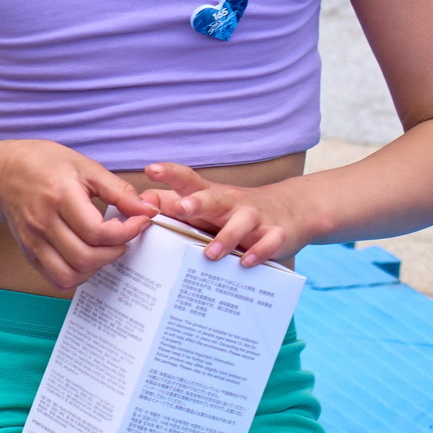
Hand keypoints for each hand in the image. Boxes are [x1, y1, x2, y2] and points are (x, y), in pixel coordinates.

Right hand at [0, 140, 155, 291]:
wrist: (5, 172)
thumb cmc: (47, 164)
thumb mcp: (86, 167)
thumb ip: (119, 191)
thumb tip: (148, 209)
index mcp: (59, 196)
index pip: (97, 231)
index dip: (127, 232)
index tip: (139, 221)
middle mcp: (42, 223)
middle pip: (85, 257)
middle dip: (114, 252)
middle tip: (123, 238)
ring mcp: (32, 241)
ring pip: (69, 275)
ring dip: (95, 268)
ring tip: (105, 249)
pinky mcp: (28, 253)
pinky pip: (55, 279)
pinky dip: (77, 275)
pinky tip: (86, 257)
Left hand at [145, 162, 309, 266]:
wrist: (292, 210)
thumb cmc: (234, 211)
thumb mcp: (205, 205)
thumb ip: (172, 204)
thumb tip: (140, 203)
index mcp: (211, 196)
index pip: (188, 180)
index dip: (170, 173)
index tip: (150, 169)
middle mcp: (232, 203)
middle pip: (213, 198)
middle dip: (196, 202)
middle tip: (180, 207)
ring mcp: (256, 217)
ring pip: (243, 222)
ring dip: (227, 237)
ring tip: (211, 254)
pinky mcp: (276, 234)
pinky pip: (269, 242)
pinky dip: (259, 252)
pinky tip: (246, 263)